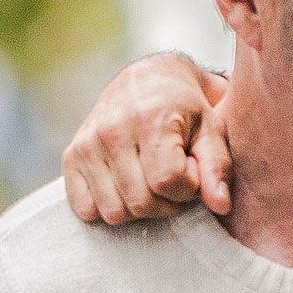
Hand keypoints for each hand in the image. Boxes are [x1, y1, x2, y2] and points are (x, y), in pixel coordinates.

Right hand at [61, 55, 229, 223]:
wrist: (146, 80)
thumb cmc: (185, 108)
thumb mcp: (211, 129)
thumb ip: (217, 168)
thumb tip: (221, 206)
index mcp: (149, 117)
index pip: (166, 182)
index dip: (186, 188)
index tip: (191, 172)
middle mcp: (111, 130)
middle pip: (140, 203)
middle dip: (164, 203)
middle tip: (172, 181)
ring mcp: (87, 144)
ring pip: (114, 212)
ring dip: (138, 208)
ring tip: (150, 182)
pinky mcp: (71, 156)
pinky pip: (86, 209)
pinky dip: (108, 207)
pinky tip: (125, 187)